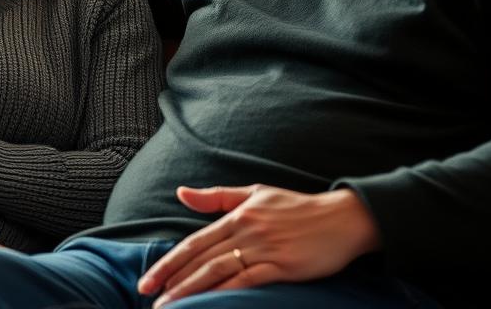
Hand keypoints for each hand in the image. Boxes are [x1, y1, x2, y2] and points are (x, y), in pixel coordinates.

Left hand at [137, 185, 380, 306]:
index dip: (169, 262)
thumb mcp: (255, 194)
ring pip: (218, 271)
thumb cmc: (297, 208)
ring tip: (168, 307)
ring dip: (190, 290)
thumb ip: (217, 197)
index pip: (194, 242)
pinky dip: (224, 293)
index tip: (147, 280)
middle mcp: (247, 231)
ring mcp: (264, 249)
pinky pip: (247, 281)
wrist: (343, 218)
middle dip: (171, 279)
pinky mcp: (282, 266)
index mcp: (238, 215)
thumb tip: (180, 193)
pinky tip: (207, 303)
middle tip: (147, 297)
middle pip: (201, 259)